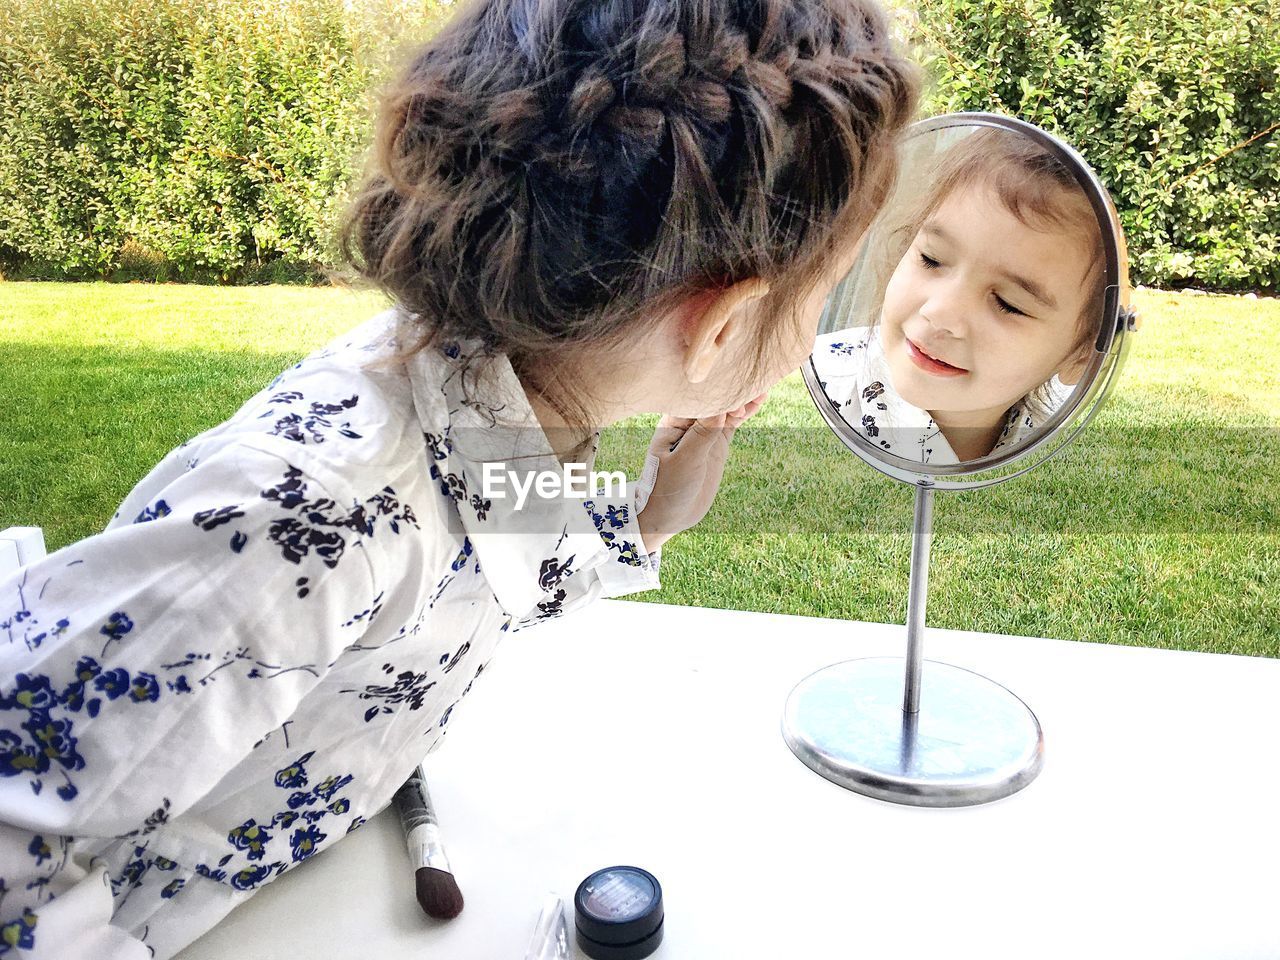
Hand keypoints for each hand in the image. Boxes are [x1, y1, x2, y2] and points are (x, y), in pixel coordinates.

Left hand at [636, 393, 767, 550]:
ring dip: (742, 397)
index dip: (715, 390)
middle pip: (712, 399)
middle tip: (751, 380)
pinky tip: (758, 399)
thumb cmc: (666, 488)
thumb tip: (718, 409)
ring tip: (761, 382)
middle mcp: (689, 422)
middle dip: (730, 388)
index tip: (732, 384)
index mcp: (673, 422)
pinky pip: (733, 423)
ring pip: (726, 409)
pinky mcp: (717, 443)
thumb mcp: (684, 463)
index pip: (696, 398)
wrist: (668, 515)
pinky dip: (745, 413)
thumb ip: (701, 437)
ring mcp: (705, 432)